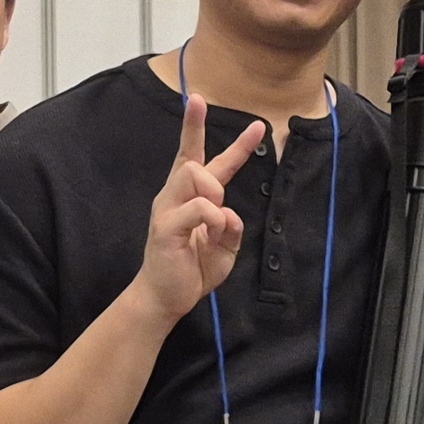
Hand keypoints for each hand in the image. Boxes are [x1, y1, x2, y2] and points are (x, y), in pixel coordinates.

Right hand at [135, 89, 265, 324]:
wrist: (166, 298)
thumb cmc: (193, 269)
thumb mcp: (226, 246)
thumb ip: (232, 225)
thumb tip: (229, 212)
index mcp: (189, 197)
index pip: (202, 157)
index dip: (229, 140)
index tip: (258, 125)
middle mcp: (174, 196)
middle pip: (193, 158)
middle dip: (224, 162)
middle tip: (221, 201)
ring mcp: (166, 209)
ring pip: (193, 173)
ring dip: (214, 193)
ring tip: (214, 222)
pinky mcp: (165, 227)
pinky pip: (197, 208)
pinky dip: (213, 219)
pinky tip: (212, 234)